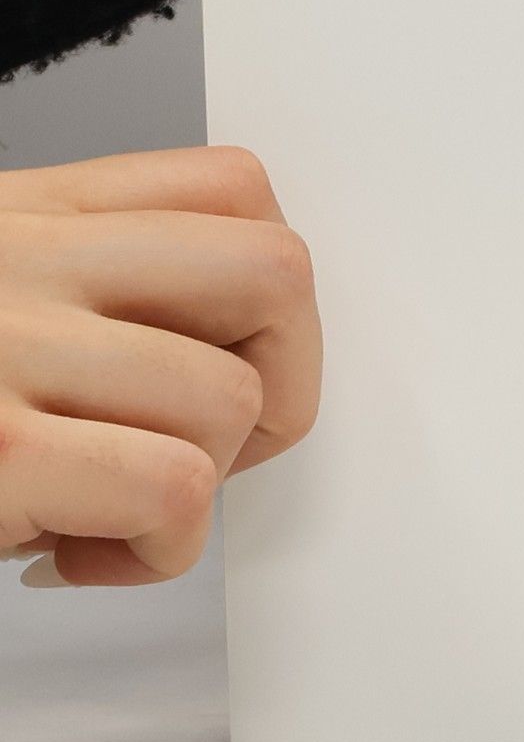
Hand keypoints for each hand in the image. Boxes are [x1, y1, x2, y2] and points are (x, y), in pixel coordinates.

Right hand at [0, 147, 321, 587]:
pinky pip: (175, 487)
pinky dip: (156, 550)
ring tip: (104, 512)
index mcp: (29, 217)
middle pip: (277, 272)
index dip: (267, 296)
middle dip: (279, 383)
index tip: (218, 360)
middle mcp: (19, 257)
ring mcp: (4, 344)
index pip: (233, 188)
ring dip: (197, 488)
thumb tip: (249, 349)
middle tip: (201, 446)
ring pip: (233, 398)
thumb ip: (101, 295)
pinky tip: (76, 553)